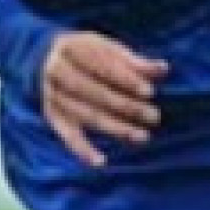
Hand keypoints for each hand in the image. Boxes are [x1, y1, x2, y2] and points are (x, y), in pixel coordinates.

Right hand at [40, 31, 168, 166]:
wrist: (47, 58)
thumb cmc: (90, 53)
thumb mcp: (109, 47)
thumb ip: (134, 61)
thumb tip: (162, 69)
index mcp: (71, 49)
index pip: (101, 66)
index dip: (125, 79)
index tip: (149, 91)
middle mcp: (56, 73)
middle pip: (93, 93)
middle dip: (125, 106)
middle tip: (153, 116)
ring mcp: (52, 96)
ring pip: (85, 115)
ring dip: (114, 128)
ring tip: (142, 137)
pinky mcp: (52, 116)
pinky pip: (66, 136)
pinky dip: (82, 150)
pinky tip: (100, 162)